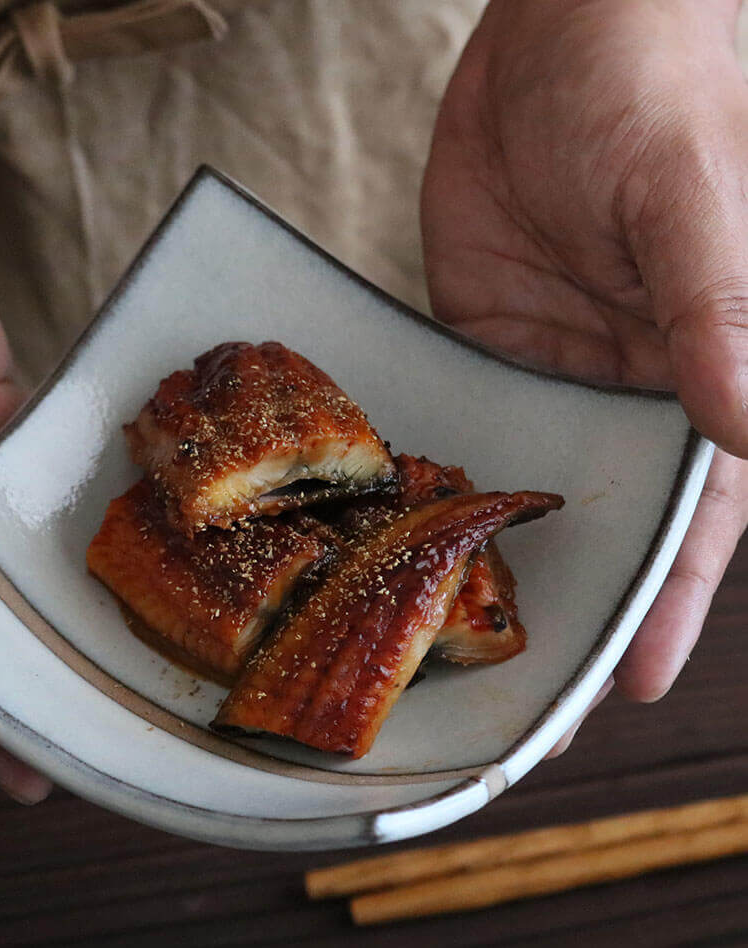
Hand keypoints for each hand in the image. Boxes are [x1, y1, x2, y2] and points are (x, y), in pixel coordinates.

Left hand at [422, 0, 747, 740]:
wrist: (558, 30)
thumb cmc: (651, 90)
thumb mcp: (687, 201)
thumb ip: (717, 312)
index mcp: (704, 368)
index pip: (696, 513)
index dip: (668, 601)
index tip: (635, 683)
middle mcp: (625, 386)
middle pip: (604, 518)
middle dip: (571, 602)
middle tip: (524, 700)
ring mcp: (549, 368)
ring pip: (530, 484)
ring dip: (500, 558)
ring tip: (455, 639)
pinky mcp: (481, 339)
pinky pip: (464, 422)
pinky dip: (443, 478)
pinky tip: (410, 533)